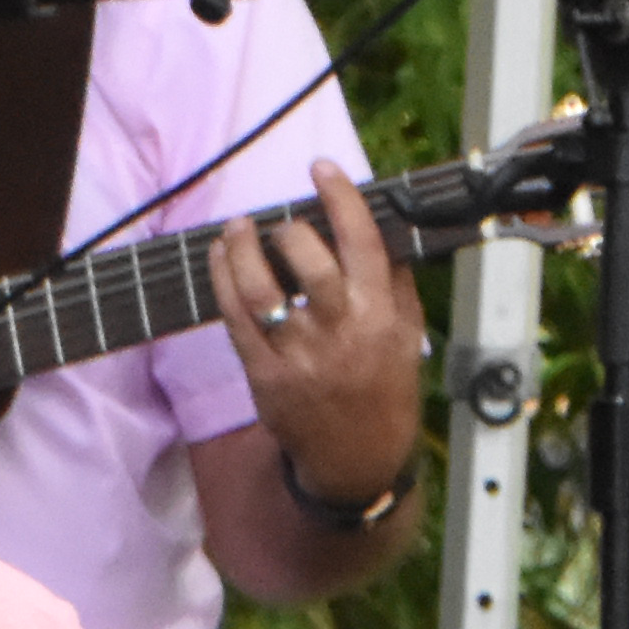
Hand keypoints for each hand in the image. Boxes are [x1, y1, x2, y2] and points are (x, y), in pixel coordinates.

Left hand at [209, 161, 424, 493]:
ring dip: (243, 249)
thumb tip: (379, 226)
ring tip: (237, 227)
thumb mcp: (407, 335)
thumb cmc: (384, 389)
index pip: (363, 242)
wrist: (358, 459)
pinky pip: (236, 321)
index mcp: (381, 316)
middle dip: (290, 230)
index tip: (322, 169)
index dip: (341, 198)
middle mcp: (341, 333)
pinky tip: (221, 258)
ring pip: (262, 290)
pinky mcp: (265, 376)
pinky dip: (223, 282)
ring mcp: (299, 356)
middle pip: (309, 262)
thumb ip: (396, 282)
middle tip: (282, 223)